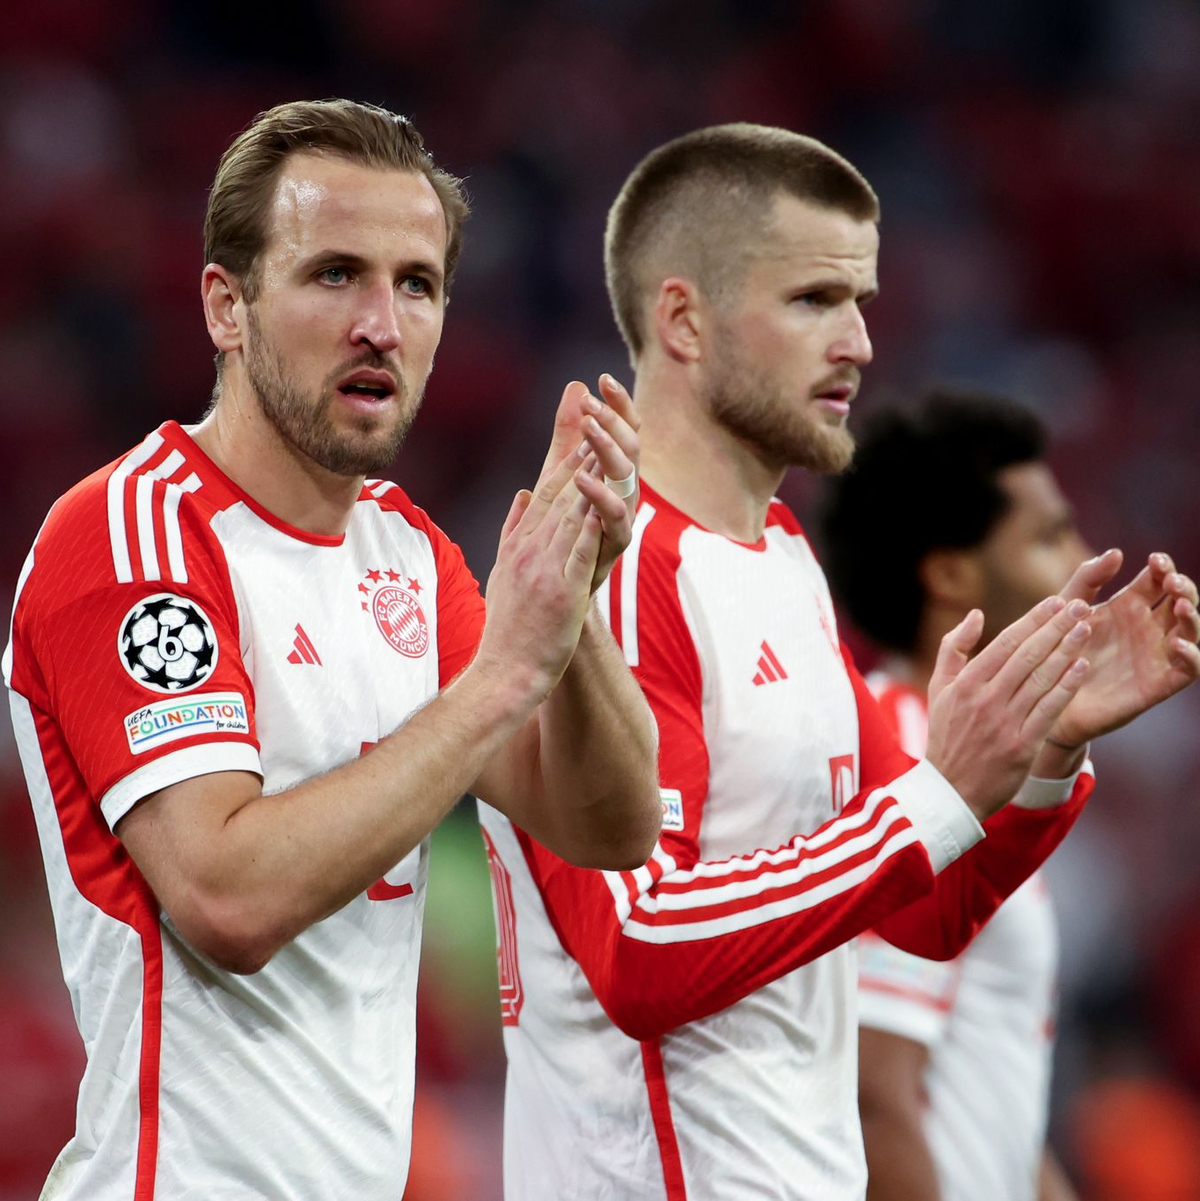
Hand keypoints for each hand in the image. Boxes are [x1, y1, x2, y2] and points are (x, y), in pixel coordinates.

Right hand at [475, 445, 604, 706]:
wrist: (504, 671)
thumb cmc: (507, 627)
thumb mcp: (503, 572)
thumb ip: (512, 531)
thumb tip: (521, 496)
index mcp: (518, 545)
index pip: (544, 495)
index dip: (565, 463)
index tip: (583, 436)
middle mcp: (529, 552)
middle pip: (558, 498)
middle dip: (580, 460)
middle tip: (599, 428)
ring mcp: (544, 571)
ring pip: (570, 518)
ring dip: (589, 484)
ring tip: (606, 453)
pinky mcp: (561, 593)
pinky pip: (578, 555)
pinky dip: (590, 528)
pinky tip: (604, 505)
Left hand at [535, 376, 639, 591]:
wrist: (556, 589)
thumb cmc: (561, 529)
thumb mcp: (559, 474)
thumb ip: (568, 434)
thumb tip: (575, 385)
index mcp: (614, 472)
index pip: (624, 430)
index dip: (618, 404)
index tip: (603, 378)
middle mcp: (625, 491)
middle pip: (631, 448)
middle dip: (614, 423)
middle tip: (592, 405)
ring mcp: (623, 518)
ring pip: (627, 478)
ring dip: (609, 451)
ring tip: (589, 429)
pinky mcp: (615, 545)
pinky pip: (616, 518)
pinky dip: (602, 497)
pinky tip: (583, 479)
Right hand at [925, 597, 1092, 820]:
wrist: (951, 789)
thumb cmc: (947, 734)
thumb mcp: (939, 688)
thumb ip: (953, 648)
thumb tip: (975, 614)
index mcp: (966, 683)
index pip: (1006, 642)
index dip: (1034, 620)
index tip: (1056, 601)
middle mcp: (986, 699)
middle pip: (1028, 655)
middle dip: (1057, 627)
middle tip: (1081, 606)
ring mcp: (1005, 722)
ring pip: (1042, 679)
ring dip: (1067, 650)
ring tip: (1086, 628)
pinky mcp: (1023, 745)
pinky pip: (1049, 710)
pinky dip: (1067, 686)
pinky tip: (1082, 667)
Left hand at [1047, 551, 1199, 748]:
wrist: (1042, 695)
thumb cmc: (1054, 649)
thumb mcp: (1067, 607)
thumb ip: (1088, 579)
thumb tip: (1116, 552)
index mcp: (1128, 606)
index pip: (1158, 579)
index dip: (1163, 567)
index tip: (1155, 560)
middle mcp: (1147, 628)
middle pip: (1181, 601)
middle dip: (1183, 587)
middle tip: (1171, 581)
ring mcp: (1154, 655)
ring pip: (1190, 632)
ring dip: (1192, 617)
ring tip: (1180, 605)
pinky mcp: (1156, 684)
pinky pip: (1187, 670)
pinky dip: (1191, 656)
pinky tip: (1176, 643)